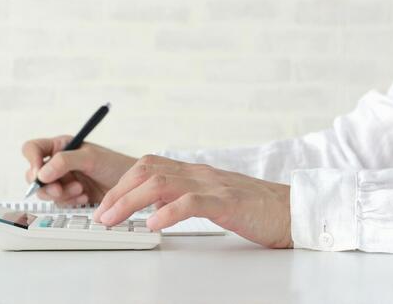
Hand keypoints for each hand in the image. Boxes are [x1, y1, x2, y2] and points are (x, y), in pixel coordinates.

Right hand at [22, 135, 136, 205]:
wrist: (130, 186)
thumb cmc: (114, 164)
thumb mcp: (90, 158)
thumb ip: (65, 161)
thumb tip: (42, 173)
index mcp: (60, 146)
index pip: (33, 149)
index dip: (32, 160)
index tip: (39, 173)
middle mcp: (58, 162)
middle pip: (34, 175)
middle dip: (46, 185)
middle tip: (60, 189)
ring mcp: (63, 179)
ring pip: (45, 191)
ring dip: (62, 194)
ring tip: (81, 190)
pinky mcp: (69, 195)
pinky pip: (58, 202)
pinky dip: (70, 201)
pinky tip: (85, 196)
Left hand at [93, 155, 292, 248]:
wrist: (292, 209)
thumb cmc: (251, 206)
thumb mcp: (210, 197)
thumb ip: (183, 196)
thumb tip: (152, 206)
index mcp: (192, 172)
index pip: (147, 167)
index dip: (122, 184)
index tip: (105, 206)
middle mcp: (198, 173)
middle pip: (147, 171)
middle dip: (118, 193)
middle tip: (101, 215)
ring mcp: (213, 185)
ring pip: (161, 183)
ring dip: (131, 202)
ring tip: (114, 220)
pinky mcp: (228, 202)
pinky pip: (191, 202)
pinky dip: (167, 213)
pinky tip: (152, 225)